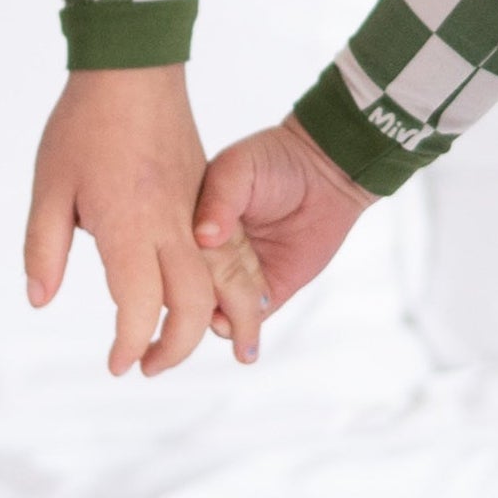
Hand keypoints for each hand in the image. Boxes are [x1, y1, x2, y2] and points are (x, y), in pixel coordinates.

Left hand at [22, 66, 230, 376]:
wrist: (134, 68)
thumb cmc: (83, 125)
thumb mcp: (48, 187)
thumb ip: (44, 249)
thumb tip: (41, 301)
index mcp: (130, 227)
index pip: (138, 306)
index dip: (129, 344)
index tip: (116, 365)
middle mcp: (172, 226)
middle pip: (192, 305)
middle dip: (175, 348)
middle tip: (147, 366)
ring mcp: (197, 210)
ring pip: (227, 280)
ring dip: (224, 321)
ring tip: (213, 347)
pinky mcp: (208, 197)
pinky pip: (233, 252)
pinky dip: (236, 284)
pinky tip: (224, 300)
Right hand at [191, 118, 375, 360]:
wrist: (326, 170)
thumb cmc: (276, 160)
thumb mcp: (240, 168)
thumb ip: (220, 197)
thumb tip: (203, 235)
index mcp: (193, 223)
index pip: (178, 257)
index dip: (174, 275)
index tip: (171, 289)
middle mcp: (211, 253)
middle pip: (194, 289)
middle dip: (191, 312)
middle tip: (194, 325)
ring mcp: (240, 274)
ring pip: (219, 310)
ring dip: (219, 324)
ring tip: (225, 326)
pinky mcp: (270, 290)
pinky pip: (251, 319)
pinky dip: (245, 330)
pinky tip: (242, 337)